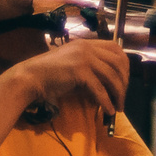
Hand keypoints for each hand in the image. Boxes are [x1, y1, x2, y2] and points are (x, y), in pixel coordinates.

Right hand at [13, 40, 128, 116]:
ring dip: (118, 94)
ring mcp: (83, 57)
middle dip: (124, 82)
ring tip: (118, 108)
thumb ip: (92, 72)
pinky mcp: (79, 71)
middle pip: (118, 63)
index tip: (124, 82)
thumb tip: (108, 88)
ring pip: (112, 76)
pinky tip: (108, 110)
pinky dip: (106, 101)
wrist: (31, 77)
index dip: (124, 66)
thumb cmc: (50, 75)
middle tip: (123, 98)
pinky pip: (100, 89)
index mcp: (87, 44)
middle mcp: (87, 47)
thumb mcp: (74, 68)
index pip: (116, 49)